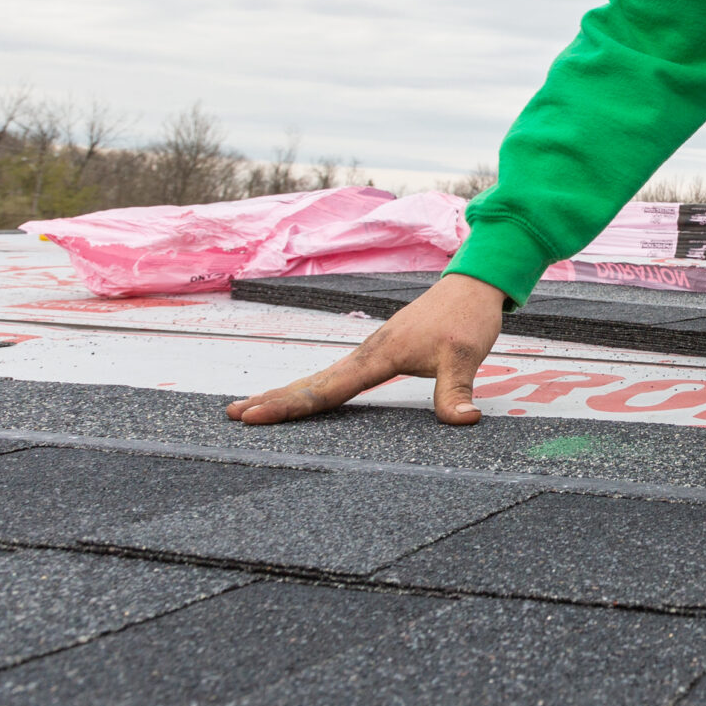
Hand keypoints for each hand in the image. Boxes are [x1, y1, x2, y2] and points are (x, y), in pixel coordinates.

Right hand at [224, 272, 506, 426]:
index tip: (253, 416)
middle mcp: (366, 353)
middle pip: (311, 381)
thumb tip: (463, 421)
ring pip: (320, 376)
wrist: (473, 285)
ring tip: (252, 408)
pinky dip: (313, 387)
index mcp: (377, 356)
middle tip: (232, 415)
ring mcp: (371, 351)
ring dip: (287, 393)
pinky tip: (306, 396)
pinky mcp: (380, 352)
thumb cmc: (466, 319)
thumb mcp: (464, 356)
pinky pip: (337, 374)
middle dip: (272, 399)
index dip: (289, 406)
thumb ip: (457, 391)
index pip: (325, 388)